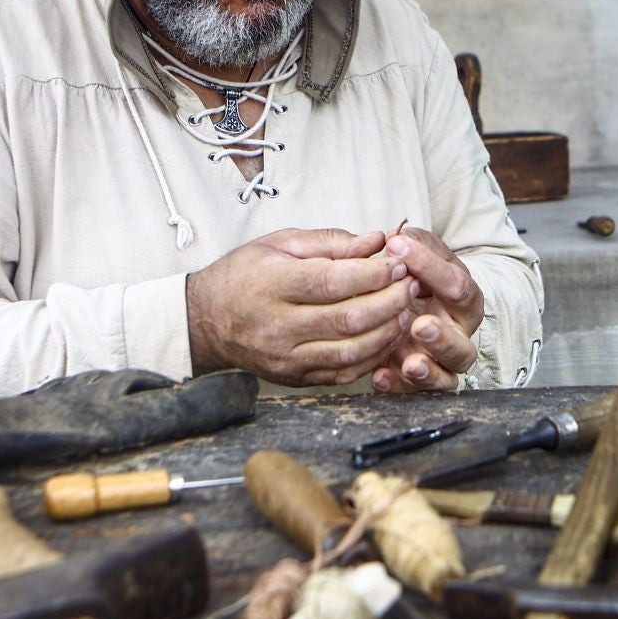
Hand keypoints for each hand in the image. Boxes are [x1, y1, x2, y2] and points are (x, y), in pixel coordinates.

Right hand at [186, 228, 417, 385]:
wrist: (206, 320)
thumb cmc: (245, 275)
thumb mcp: (280, 244)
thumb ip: (331, 242)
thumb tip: (377, 240)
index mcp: (272, 285)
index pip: (333, 282)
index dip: (373, 274)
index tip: (398, 264)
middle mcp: (277, 326)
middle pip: (348, 319)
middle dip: (390, 302)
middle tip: (410, 286)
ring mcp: (285, 357)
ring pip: (350, 351)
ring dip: (386, 332)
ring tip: (404, 311)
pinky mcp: (293, 378)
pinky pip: (342, 373)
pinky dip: (371, 357)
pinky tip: (385, 337)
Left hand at [370, 228, 484, 392]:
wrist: (413, 301)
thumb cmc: (419, 277)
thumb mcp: (420, 253)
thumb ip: (412, 244)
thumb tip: (397, 238)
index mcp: (462, 299)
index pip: (456, 285)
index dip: (429, 267)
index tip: (397, 247)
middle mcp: (456, 334)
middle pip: (462, 345)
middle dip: (442, 338)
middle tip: (420, 325)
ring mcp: (439, 361)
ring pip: (447, 376)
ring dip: (429, 371)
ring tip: (410, 363)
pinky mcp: (419, 380)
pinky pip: (414, 393)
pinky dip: (398, 387)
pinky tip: (380, 377)